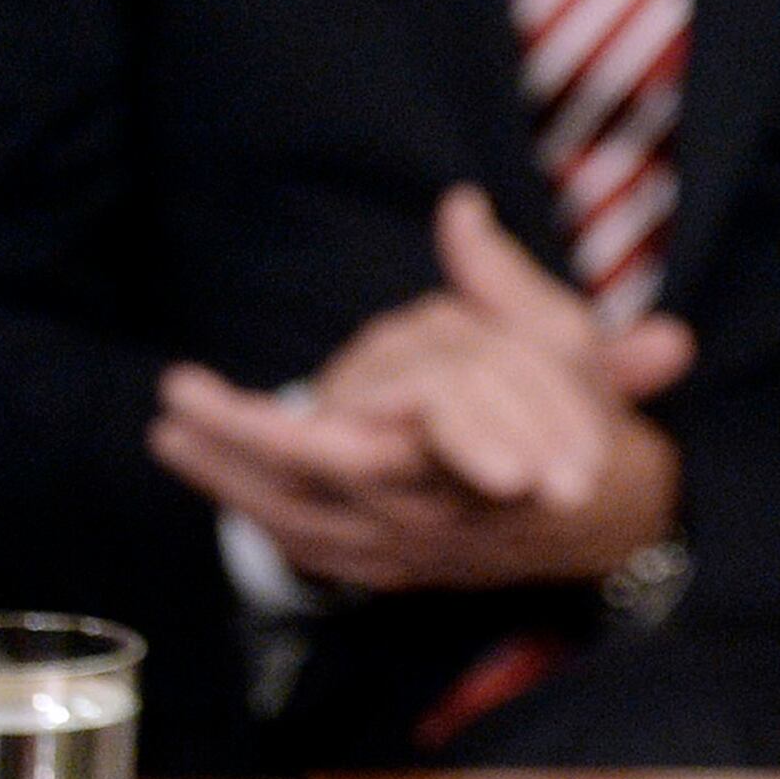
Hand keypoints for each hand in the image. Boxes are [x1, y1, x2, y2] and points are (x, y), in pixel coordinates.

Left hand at [147, 187, 691, 590]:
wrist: (610, 525)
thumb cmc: (580, 425)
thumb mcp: (565, 346)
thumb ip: (505, 283)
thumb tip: (461, 210)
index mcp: (497, 456)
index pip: (424, 430)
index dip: (361, 413)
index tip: (301, 395)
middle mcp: (450, 510)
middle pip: (337, 475)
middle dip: (250, 439)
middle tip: (177, 395)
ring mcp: (416, 547)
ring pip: (307, 517)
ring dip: (230, 475)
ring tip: (169, 430)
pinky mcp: (393, 569)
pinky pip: (309, 549)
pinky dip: (256, 515)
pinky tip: (206, 471)